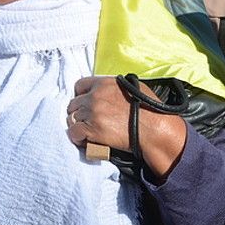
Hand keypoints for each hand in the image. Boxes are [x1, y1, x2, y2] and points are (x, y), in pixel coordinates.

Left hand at [65, 76, 187, 179]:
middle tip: (87, 121)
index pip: (80, 85)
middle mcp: (95, 95)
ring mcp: (92, 112)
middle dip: (78, 112)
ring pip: (71, 118)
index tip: (84, 104)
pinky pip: (73, 132)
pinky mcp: (92, 129)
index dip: (80, 95)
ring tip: (87, 133)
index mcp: (104, 83)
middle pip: (73, 103)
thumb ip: (116, 88)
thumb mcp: (134, 88)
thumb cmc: (150, 110)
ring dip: (78, 125)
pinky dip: (77, 138)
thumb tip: (110, 92)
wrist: (153, 129)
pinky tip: (85, 141)